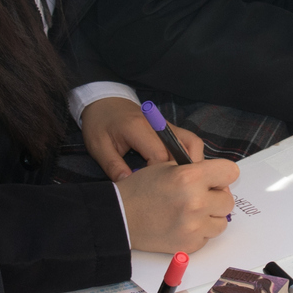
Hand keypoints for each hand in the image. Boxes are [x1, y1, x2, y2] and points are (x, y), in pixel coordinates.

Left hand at [81, 96, 204, 179]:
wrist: (104, 102)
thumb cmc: (100, 124)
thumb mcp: (99, 147)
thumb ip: (114, 167)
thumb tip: (128, 185)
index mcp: (139, 128)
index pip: (160, 156)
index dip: (159, 177)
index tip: (150, 189)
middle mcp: (159, 125)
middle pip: (183, 150)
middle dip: (180, 173)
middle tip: (172, 191)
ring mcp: (168, 125)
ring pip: (193, 144)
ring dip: (191, 164)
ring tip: (180, 182)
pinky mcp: (171, 128)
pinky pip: (189, 142)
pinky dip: (189, 157)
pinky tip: (179, 172)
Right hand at [118, 157, 238, 251]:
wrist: (120, 218)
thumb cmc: (140, 190)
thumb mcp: (166, 167)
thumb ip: (195, 169)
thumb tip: (218, 179)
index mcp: (190, 177)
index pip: (230, 172)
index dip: (223, 175)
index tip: (215, 180)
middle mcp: (195, 202)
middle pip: (228, 201)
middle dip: (216, 198)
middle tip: (199, 197)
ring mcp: (194, 226)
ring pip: (222, 222)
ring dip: (210, 217)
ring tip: (191, 213)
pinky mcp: (189, 245)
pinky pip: (208, 237)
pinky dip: (199, 232)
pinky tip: (182, 225)